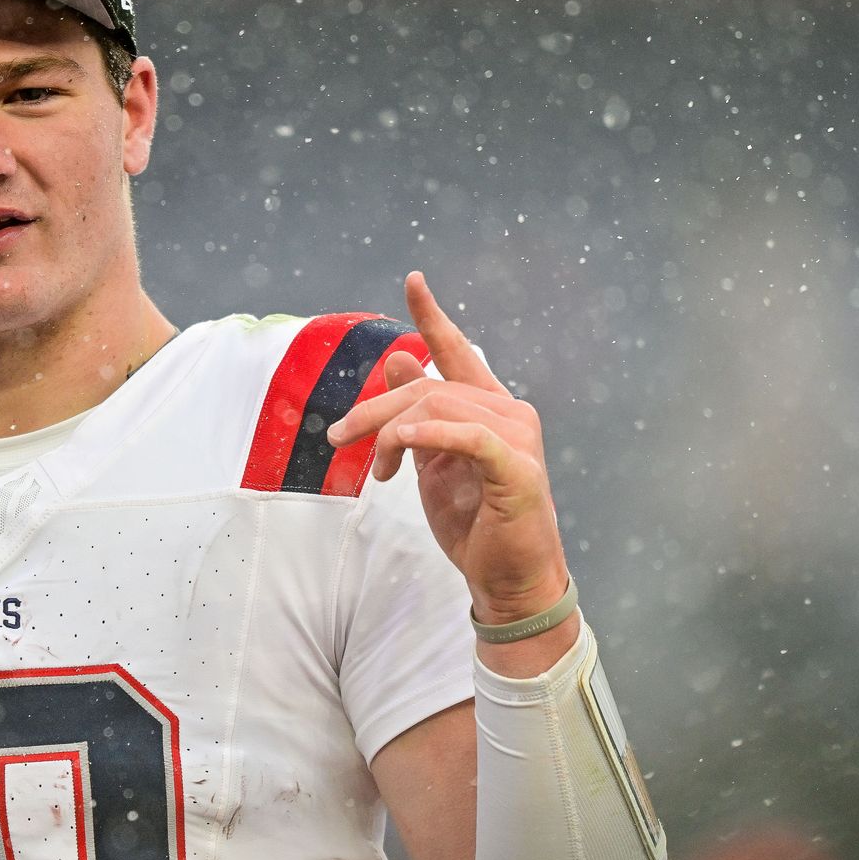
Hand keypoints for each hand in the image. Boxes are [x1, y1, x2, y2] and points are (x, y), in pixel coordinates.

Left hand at [327, 272, 568, 622]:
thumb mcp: (429, 461)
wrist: (506, 579)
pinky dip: (432, 435)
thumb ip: (414, 414)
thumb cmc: (473, 522)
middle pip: (427, 386)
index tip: (413, 281)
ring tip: (378, 469)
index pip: (457, 352)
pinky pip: (469, 437)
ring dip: (392, 434)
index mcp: (488, 408)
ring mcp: (518, 439)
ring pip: (437, 408)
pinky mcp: (518, 470)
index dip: (432, 317)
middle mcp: (509, 413)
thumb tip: (396, 358)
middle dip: (375, 410)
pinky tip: (404, 441)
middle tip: (340, 437)